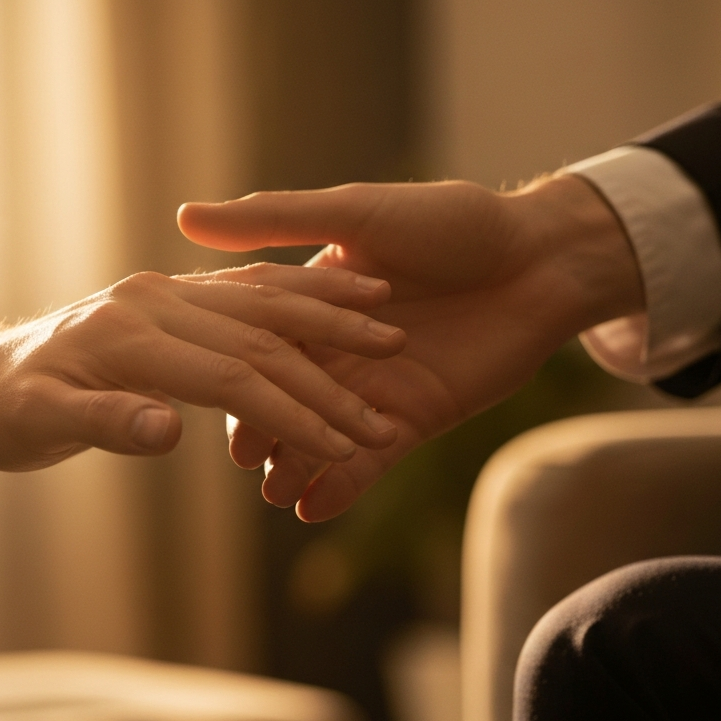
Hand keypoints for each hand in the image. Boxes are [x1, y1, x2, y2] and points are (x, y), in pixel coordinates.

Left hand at [0, 265, 405, 478]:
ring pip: (262, 297)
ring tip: (391, 335)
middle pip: (257, 337)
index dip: (290, 412)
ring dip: (330, 318)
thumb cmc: (8, 413)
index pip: (228, 374)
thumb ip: (105, 424)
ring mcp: (165, 289)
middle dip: (326, 381)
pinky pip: (248, 286)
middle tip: (382, 420)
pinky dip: (300, 292)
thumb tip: (168, 431)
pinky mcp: (174, 291)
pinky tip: (347, 295)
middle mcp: (152, 299)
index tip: (343, 447)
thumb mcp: (41, 427)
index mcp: (126, 332)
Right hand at [177, 175, 643, 520]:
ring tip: (272, 494)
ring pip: (320, 435)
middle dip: (260, 429)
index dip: (229, 367)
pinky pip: (368, 463)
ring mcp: (373, 387)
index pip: (256, 341)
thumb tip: (182, 217)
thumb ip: (272, 220)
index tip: (201, 392)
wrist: (538, 260)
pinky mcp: (412, 419)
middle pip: (282, 396)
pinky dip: (340, 487)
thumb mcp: (354, 212)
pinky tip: (311, 508)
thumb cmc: (450, 222)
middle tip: (240, 458)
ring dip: (294, 465)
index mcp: (312, 301)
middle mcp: (336, 348)